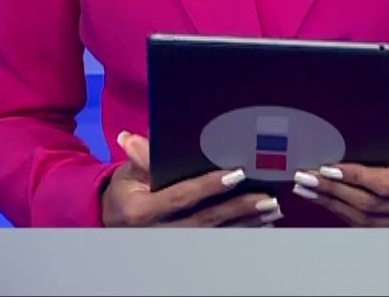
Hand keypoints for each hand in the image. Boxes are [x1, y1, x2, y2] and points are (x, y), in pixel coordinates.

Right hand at [100, 130, 281, 227]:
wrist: (115, 222)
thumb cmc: (127, 192)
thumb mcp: (128, 175)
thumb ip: (139, 159)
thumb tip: (130, 138)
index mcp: (142, 212)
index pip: (181, 197)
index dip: (209, 186)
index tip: (236, 173)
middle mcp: (158, 232)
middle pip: (205, 221)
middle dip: (238, 209)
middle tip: (267, 197)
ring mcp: (174, 243)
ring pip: (215, 234)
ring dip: (247, 222)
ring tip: (273, 209)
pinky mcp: (186, 249)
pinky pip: (218, 241)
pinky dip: (243, 232)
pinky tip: (264, 225)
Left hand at [291, 110, 388, 226]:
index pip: (387, 183)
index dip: (355, 177)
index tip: (328, 168)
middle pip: (372, 204)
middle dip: (335, 190)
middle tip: (307, 177)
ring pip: (364, 218)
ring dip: (331, 202)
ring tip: (306, 187)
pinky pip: (363, 224)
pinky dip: (338, 210)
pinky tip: (320, 197)